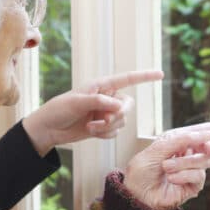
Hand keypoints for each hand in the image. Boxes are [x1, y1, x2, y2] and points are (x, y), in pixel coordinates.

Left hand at [21, 70, 164, 155]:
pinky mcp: (103, 127)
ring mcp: (105, 113)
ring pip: (122, 121)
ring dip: (108, 127)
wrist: (49, 129)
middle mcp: (106, 98)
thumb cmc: (59, 109)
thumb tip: (119, 107)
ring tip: (91, 127)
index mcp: (101, 85)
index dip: (144, 76)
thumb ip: (99, 102)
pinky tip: (91, 132)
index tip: (161, 74)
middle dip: (119, 115)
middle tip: (105, 121)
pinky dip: (105, 134)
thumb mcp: (77, 103)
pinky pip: (115, 131)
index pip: (127, 79)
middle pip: (128, 105)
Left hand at [123, 122, 209, 209]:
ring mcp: (191, 171)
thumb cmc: (141, 172)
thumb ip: (180, 140)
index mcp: (178, 142)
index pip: (201, 133)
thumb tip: (207, 134)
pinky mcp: (193, 186)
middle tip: (206, 148)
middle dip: (209, 146)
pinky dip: (184, 175)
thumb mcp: (157, 150)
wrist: (135, 196)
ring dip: (183, 162)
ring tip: (166, 167)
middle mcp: (187, 155)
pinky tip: (171, 178)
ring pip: (203, 160)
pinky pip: (198, 175)